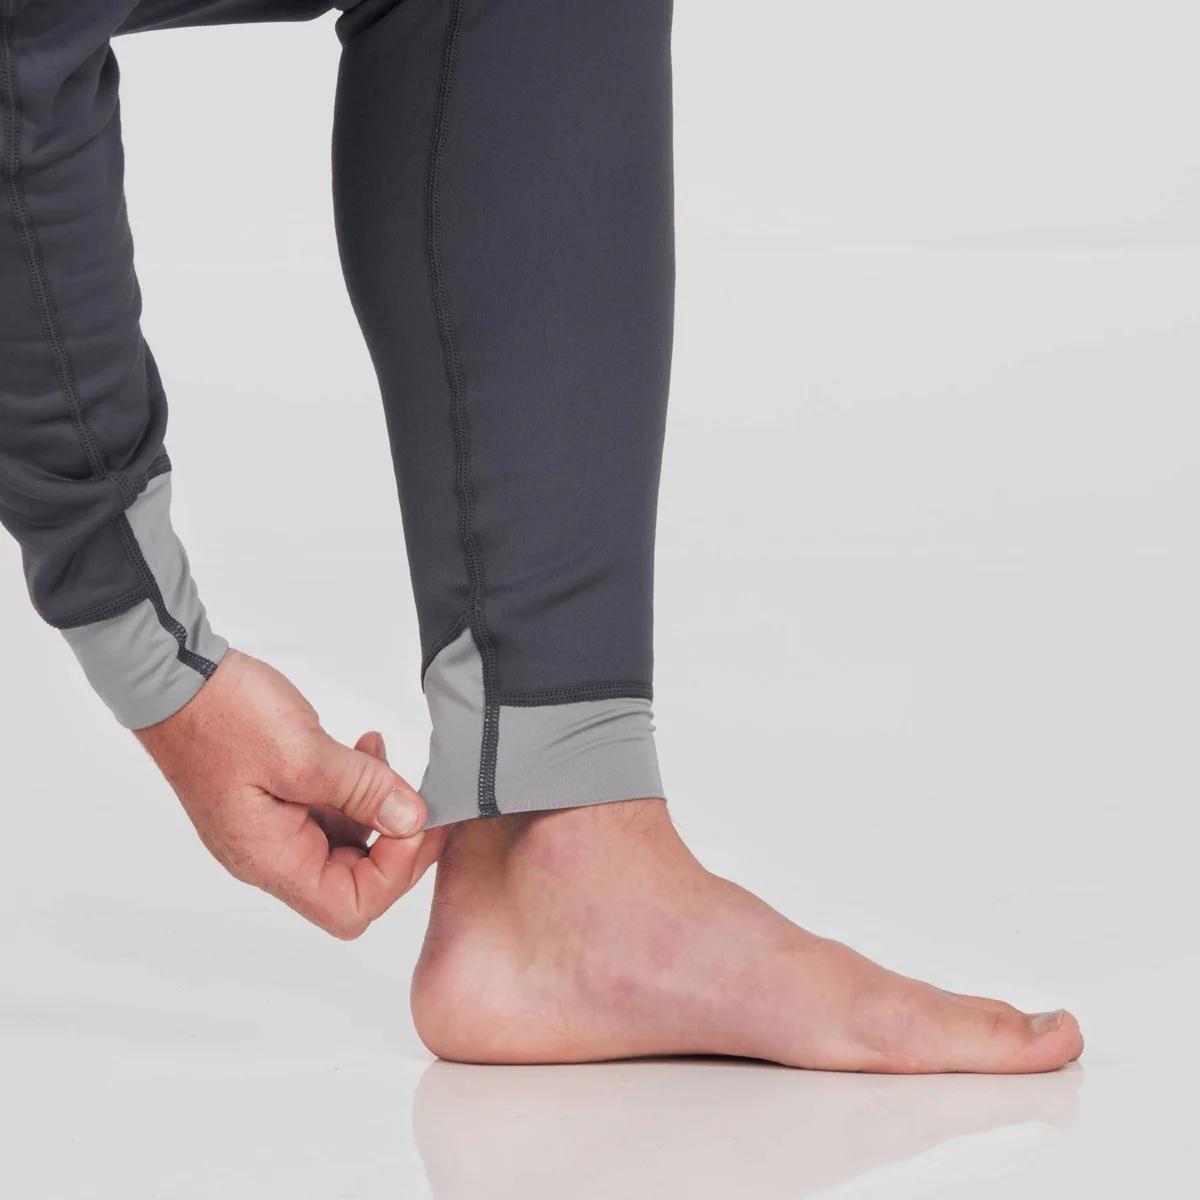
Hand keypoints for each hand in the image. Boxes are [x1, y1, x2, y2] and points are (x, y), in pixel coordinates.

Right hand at [136, 649, 446, 937]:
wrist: (170, 678)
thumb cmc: (220, 715)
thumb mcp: (303, 752)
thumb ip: (363, 790)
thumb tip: (411, 820)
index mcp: (270, 859)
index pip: (351, 907)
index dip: (395, 872)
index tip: (416, 822)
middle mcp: (269, 855)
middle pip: (353, 881)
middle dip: (395, 840)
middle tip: (422, 796)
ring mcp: (270, 829)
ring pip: (346, 842)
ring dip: (377, 805)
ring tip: (381, 756)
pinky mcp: (273, 801)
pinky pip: (328, 812)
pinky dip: (354, 787)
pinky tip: (363, 750)